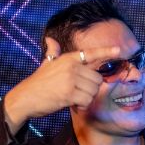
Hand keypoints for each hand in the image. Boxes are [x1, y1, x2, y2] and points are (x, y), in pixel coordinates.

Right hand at [2, 37, 119, 133]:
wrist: (25, 97)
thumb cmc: (38, 82)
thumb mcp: (46, 64)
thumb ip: (52, 52)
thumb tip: (50, 39)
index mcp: (68, 59)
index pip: (90, 53)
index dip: (106, 51)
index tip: (119, 50)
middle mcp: (71, 66)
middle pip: (97, 79)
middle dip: (91, 89)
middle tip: (78, 92)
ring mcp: (70, 79)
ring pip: (94, 91)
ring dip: (86, 98)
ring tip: (73, 97)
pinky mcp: (69, 93)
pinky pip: (87, 100)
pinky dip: (83, 105)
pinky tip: (73, 104)